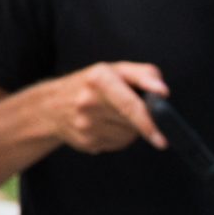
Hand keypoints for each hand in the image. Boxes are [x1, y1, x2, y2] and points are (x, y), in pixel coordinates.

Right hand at [43, 61, 169, 153]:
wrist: (51, 106)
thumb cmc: (90, 85)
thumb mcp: (115, 69)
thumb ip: (144, 74)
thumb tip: (162, 91)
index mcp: (99, 78)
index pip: (128, 104)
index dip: (147, 120)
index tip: (160, 135)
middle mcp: (88, 102)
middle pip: (131, 122)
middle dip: (141, 120)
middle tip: (136, 113)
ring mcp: (85, 125)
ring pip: (127, 136)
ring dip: (130, 129)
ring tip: (114, 116)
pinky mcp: (86, 143)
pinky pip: (117, 145)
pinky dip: (118, 137)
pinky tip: (105, 126)